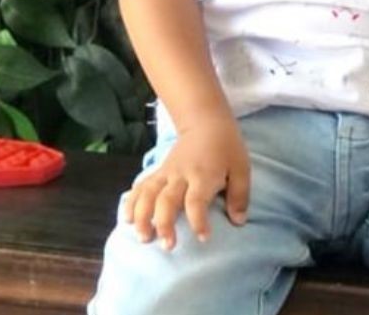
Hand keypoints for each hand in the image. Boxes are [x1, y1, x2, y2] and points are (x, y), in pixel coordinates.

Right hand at [123, 113, 250, 250]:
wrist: (205, 121)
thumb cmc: (226, 146)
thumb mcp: (241, 167)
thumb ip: (239, 195)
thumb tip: (238, 222)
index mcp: (203, 175)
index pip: (196, 201)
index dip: (198, 221)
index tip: (203, 237)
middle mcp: (181, 175)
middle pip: (167, 200)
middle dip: (164, 224)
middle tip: (168, 246)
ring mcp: (167, 172)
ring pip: (148, 194)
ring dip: (143, 217)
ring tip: (143, 237)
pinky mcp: (159, 171)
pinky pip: (141, 186)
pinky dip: (132, 201)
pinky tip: (127, 218)